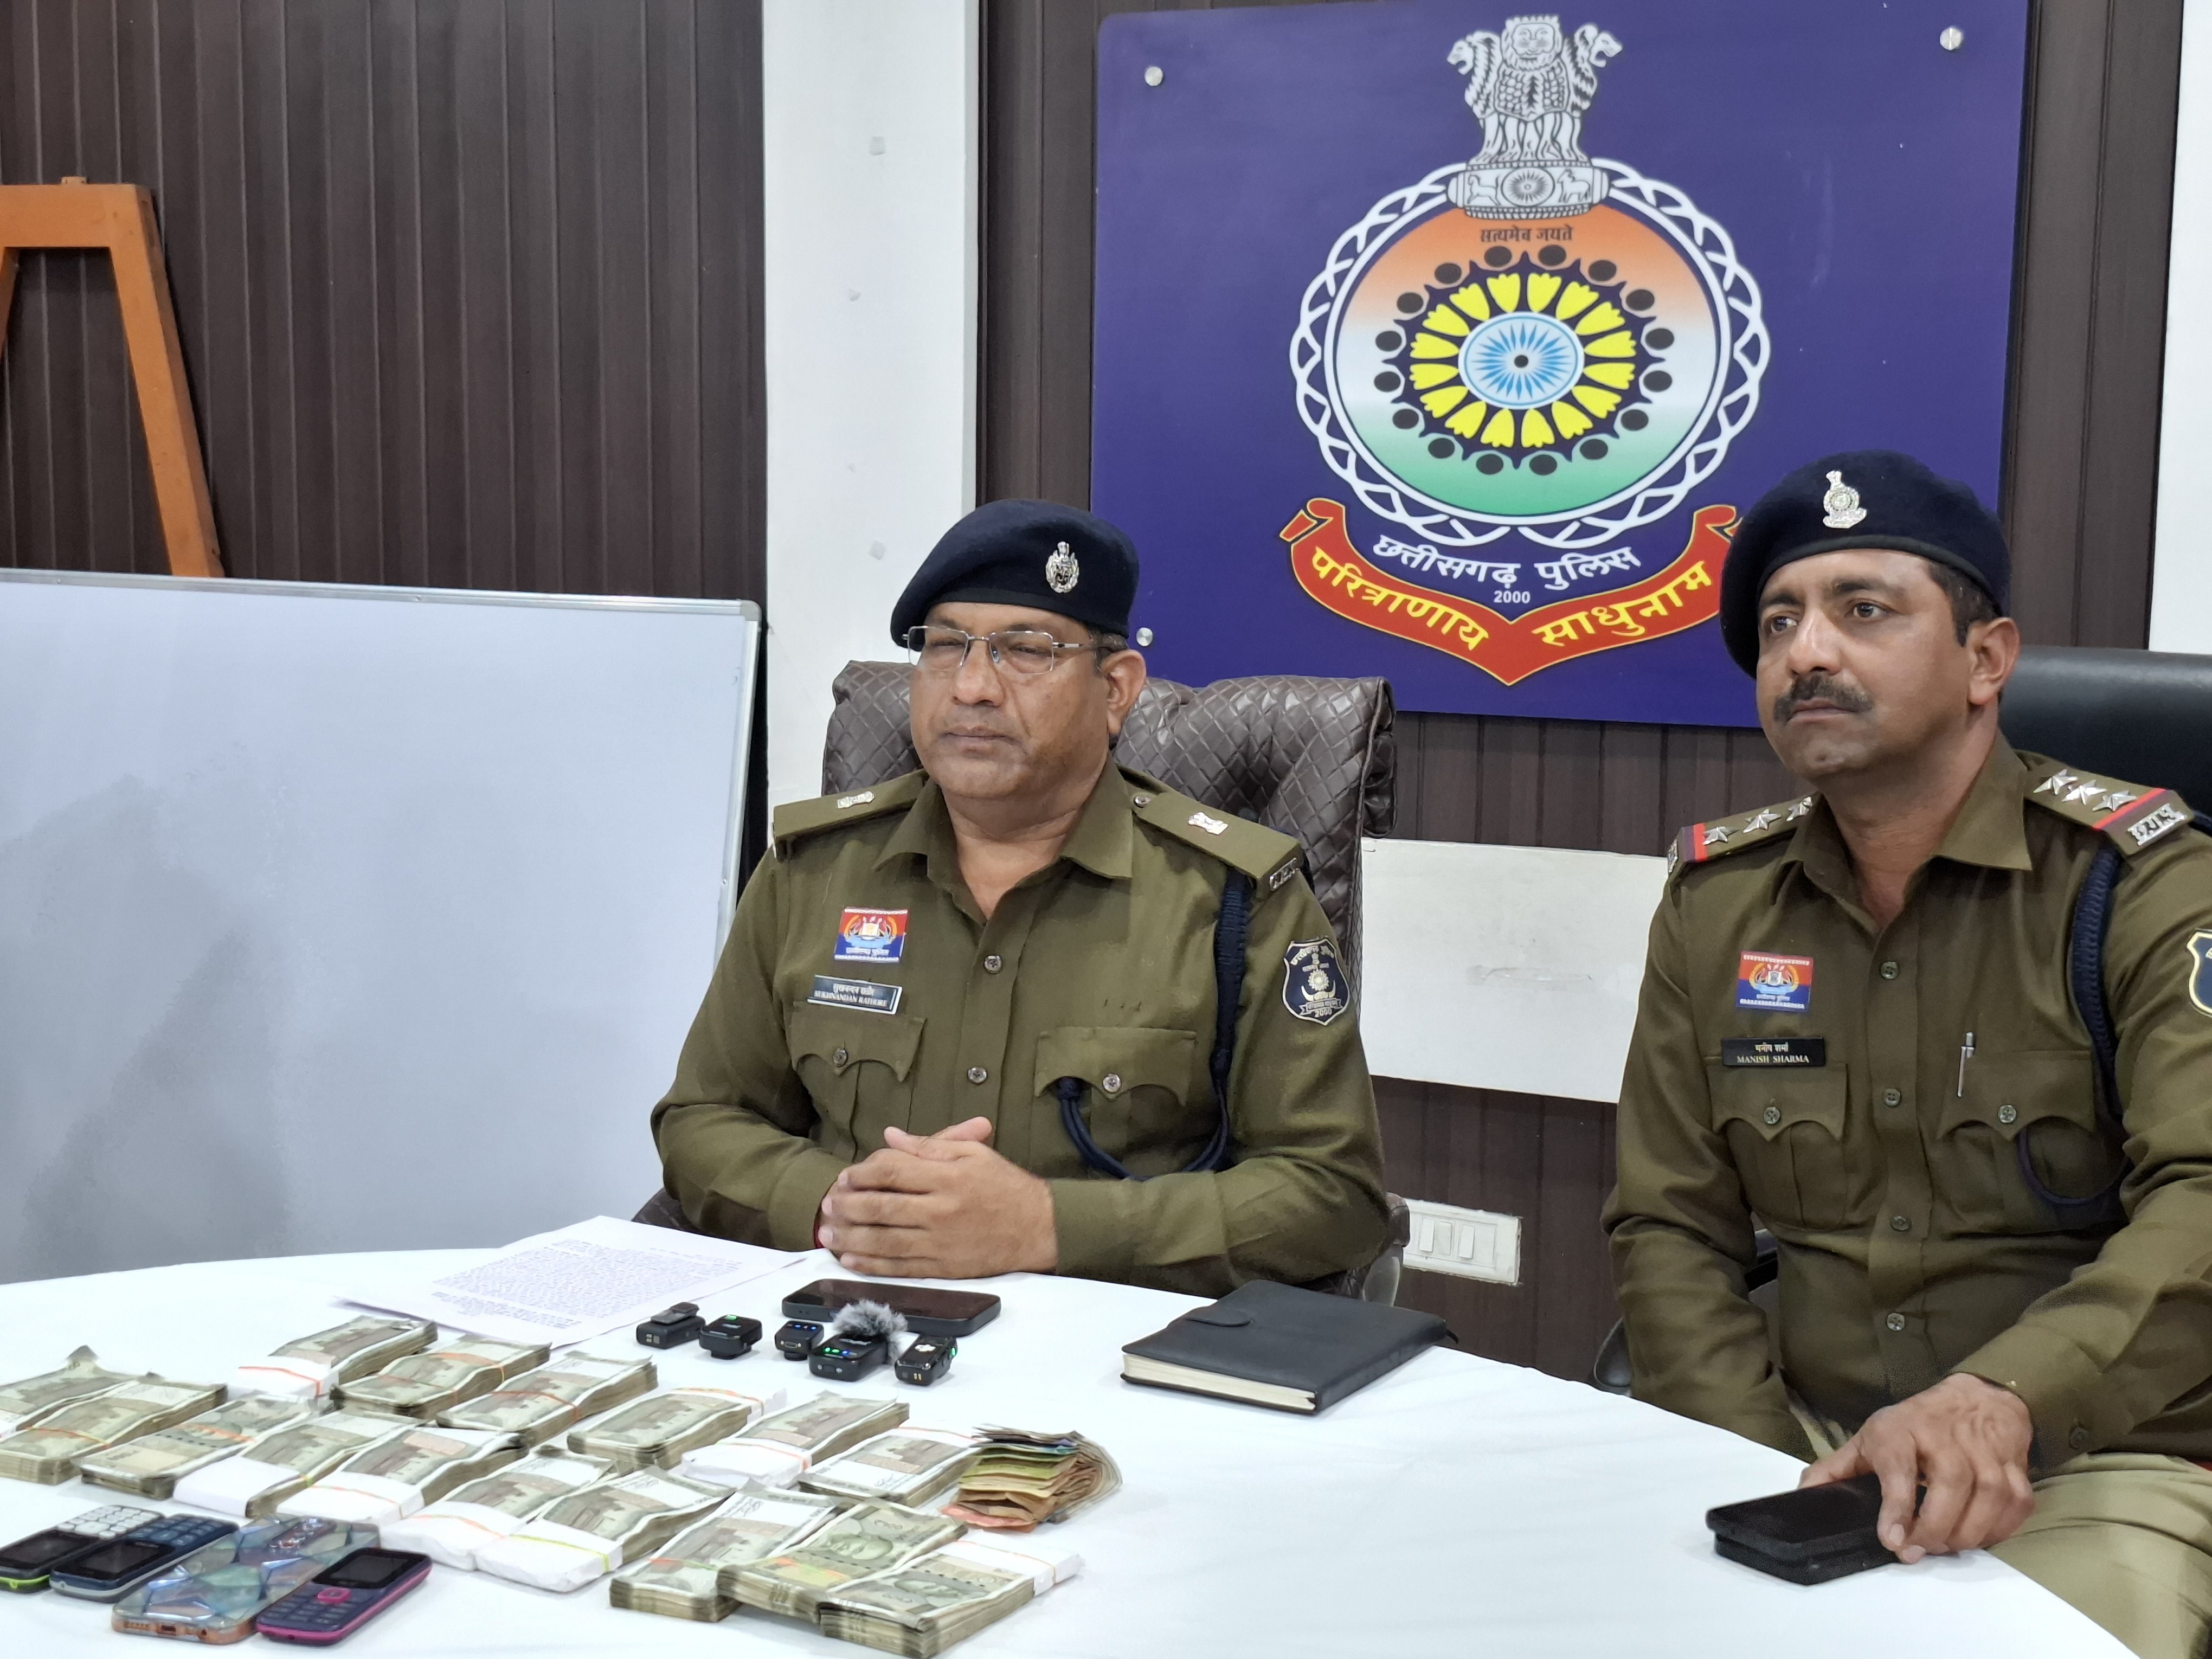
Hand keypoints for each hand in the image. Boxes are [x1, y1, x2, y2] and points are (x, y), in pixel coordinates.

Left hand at [818, 1118, 1057, 1277]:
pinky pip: (900, 1268)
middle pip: (882, 1207)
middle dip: (848, 1206)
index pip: (894, 1170)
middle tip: (828, 1204)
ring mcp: (941, 1242)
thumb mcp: (974, 1153)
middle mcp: (941, 1210)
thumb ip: (930, 1145)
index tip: (847, 1175)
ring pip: (885, 1241)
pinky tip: (851, 1259)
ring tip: (828, 1232)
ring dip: (851, 1236)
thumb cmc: (1006, 1187)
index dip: (863, 1172)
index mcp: (948, 1177)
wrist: (1039, 1229)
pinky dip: (872, 1265)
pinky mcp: (944, 1268)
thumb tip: (890, 1136)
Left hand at [1799, 1373, 2034, 1560]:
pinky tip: (1978, 1536)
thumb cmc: (1915, 1425)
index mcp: (1900, 1429)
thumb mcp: (1870, 1439)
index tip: (1892, 1539)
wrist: (1977, 1397)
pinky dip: (2000, 1528)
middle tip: (1919, 1550)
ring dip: (1968, 1533)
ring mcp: (1985, 1449)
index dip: (1897, 1505)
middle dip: (1936, 1527)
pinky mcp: (2016, 1464)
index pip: (1899, 1465)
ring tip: (1945, 1546)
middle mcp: (1945, 1436)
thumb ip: (1836, 1470)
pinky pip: (2016, 1503)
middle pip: (1951, 1485)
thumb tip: (1803, 1496)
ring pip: (1988, 1496)